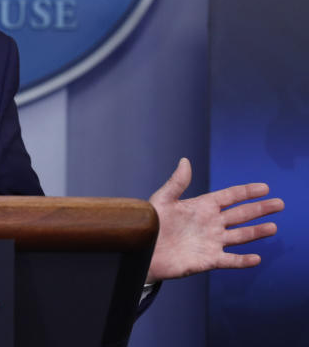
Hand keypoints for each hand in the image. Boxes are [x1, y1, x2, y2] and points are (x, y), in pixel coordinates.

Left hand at [146, 157, 283, 283]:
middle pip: (240, 215)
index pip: (229, 197)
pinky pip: (230, 260)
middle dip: (260, 209)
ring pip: (240, 236)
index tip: (264, 187)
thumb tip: (185, 161)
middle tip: (279, 203)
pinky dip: (243, 260)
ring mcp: (211, 242)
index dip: (246, 192)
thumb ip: (176, 183)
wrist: (142, 251)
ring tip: (273, 227)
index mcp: (201, 207)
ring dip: (256, 232)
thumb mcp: (162, 200)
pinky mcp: (208, 260)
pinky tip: (256, 258)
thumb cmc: (149, 224)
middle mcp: (210, 223)